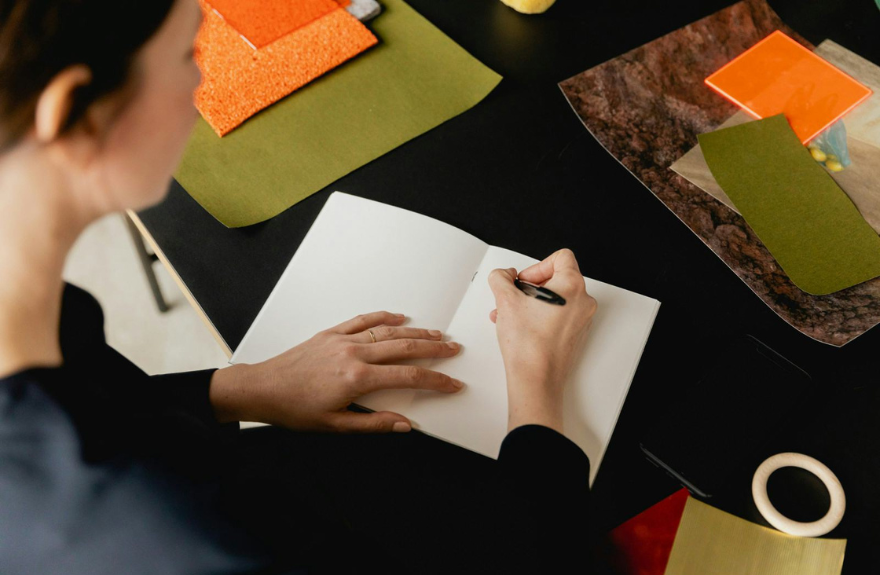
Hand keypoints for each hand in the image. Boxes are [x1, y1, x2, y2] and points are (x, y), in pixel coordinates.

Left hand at [210, 311, 463, 432]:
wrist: (262, 389)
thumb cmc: (294, 409)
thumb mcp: (336, 425)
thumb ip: (373, 424)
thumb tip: (404, 425)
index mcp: (357, 379)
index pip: (408, 377)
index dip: (436, 380)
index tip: (452, 383)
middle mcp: (353, 354)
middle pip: (404, 347)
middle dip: (434, 348)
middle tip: (454, 349)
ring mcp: (342, 340)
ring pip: (387, 331)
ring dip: (415, 331)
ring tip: (436, 333)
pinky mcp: (330, 333)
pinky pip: (362, 320)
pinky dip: (383, 317)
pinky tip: (398, 316)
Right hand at [488, 249, 596, 433]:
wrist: (535, 379)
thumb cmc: (528, 345)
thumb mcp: (505, 300)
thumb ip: (501, 278)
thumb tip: (504, 276)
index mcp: (572, 286)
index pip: (561, 257)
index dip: (536, 266)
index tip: (524, 280)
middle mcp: (583, 302)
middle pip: (556, 278)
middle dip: (530, 287)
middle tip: (515, 298)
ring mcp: (581, 320)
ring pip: (555, 299)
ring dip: (531, 303)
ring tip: (511, 315)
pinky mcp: (575, 335)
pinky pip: (558, 316)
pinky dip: (540, 317)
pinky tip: (520, 327)